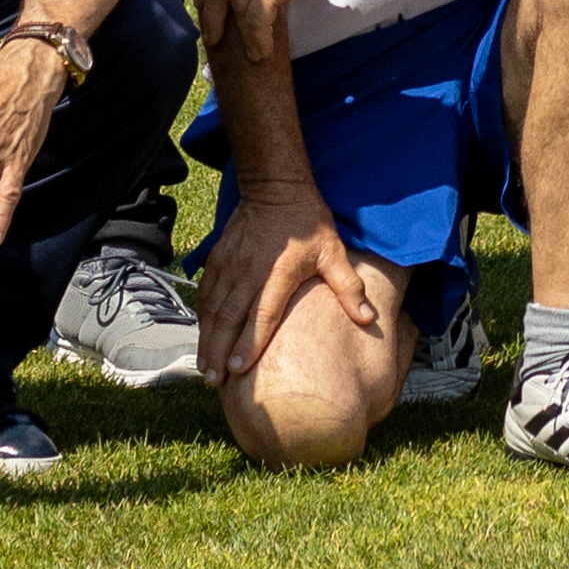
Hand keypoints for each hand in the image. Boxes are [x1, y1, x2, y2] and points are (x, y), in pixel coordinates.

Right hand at [192, 177, 381, 384]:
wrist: (274, 187)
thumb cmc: (307, 222)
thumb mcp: (333, 252)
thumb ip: (348, 287)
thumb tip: (367, 318)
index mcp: (277, 275)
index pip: (260, 315)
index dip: (247, 343)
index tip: (238, 370)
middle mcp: (248, 274)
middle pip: (228, 319)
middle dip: (218, 352)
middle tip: (213, 380)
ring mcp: (229, 266)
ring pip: (212, 309)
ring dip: (207, 339)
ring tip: (204, 366)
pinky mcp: (218, 259)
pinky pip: (206, 293)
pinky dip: (201, 317)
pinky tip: (201, 334)